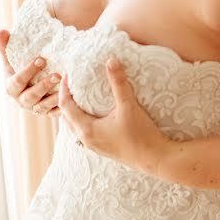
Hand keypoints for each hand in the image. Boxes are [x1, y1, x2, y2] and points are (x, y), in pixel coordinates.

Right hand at [0, 29, 60, 116]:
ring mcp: (35, 108)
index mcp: (11, 87)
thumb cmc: (20, 67)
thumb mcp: (12, 58)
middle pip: (31, 96)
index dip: (28, 71)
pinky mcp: (48, 113)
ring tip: (67, 86)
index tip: (41, 59)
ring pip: (43, 107)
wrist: (32, 83)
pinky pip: (56, 114)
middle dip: (44, 86)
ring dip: (55, 97)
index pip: (17, 81)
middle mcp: (22, 100)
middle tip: (57, 75)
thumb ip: (6, 46)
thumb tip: (2, 30)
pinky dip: (63, 108)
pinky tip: (72, 99)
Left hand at [59, 58, 168, 174]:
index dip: (64, 88)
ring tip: (80, 96)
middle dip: (65, 99)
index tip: (69, 73)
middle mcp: (86, 139)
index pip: (65, 106)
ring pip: (74, 126)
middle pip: (66, 117)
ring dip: (73, 111)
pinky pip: (84, 132)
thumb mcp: (128, 106)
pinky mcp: (103, 148)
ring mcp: (94, 146)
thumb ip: (119, 83)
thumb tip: (111, 60)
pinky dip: (82, 120)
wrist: (155, 159)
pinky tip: (95, 114)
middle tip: (72, 83)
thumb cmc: (140, 134)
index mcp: (86, 129)